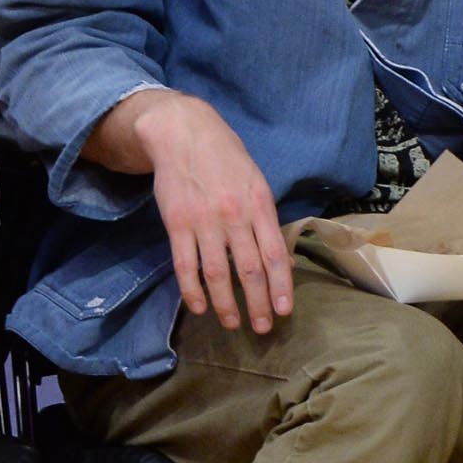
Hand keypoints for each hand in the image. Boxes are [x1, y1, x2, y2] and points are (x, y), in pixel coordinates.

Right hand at [111, 90, 291, 333]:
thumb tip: (285, 263)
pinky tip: (199, 308)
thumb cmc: (228, 161)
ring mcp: (204, 222)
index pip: (275, 255)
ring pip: (217, 273)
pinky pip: (185, 264)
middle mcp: (235, 217)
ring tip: (232, 324)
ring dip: (225, 304)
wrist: (184, 134)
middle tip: (262, 328)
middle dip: (258, 303)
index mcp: (260, 206)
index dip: (281, 286)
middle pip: (249, 270)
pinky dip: (192, 290)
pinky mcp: (176, 224)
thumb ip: (268, 224)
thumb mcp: (258, 185)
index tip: (285, 311)